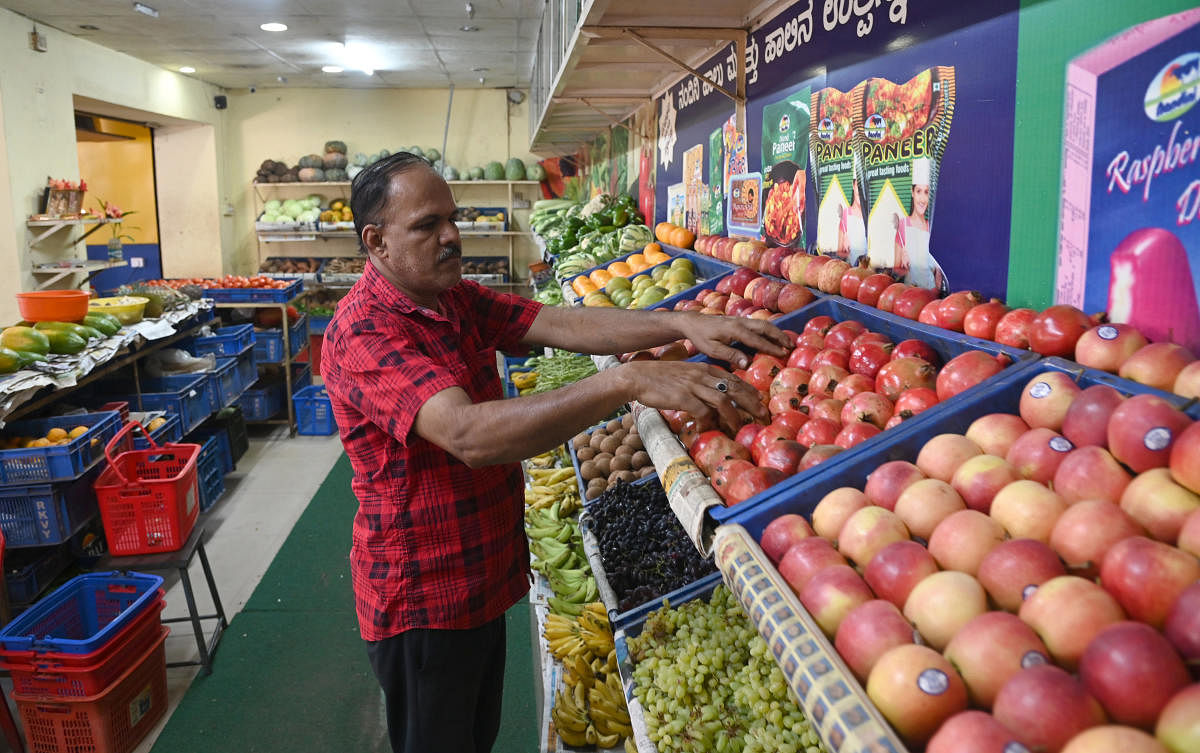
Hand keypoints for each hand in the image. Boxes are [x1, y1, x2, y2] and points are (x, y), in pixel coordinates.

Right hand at [617, 360, 766, 433]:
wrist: (637, 377)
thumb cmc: (659, 378)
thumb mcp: (685, 374)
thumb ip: (700, 383)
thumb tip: (711, 399)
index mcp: (704, 369)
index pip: (733, 378)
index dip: (748, 390)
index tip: (758, 400)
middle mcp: (702, 376)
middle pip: (734, 388)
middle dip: (750, 402)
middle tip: (761, 415)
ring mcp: (693, 386)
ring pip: (723, 401)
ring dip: (733, 416)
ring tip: (738, 427)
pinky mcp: (683, 398)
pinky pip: (702, 412)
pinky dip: (707, 422)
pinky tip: (705, 429)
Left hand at [677, 313, 791, 369]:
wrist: (693, 322)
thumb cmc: (701, 337)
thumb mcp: (711, 349)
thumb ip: (729, 355)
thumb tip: (746, 363)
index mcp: (735, 330)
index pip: (757, 339)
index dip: (771, 347)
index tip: (783, 354)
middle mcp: (741, 322)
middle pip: (765, 327)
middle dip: (780, 336)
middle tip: (792, 346)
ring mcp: (741, 320)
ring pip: (764, 324)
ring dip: (777, 332)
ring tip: (788, 341)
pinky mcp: (740, 321)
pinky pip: (758, 324)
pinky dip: (769, 329)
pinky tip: (775, 336)